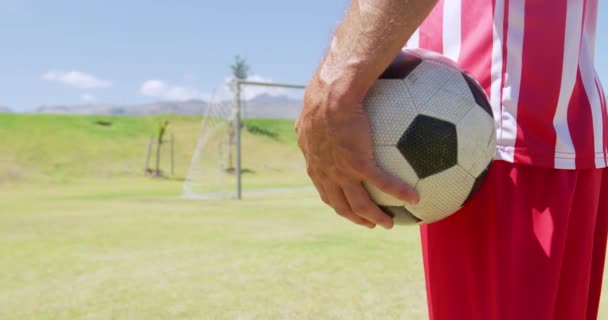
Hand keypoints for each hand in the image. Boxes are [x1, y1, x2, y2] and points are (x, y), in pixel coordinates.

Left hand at [296, 78, 418, 228]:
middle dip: (355, 217)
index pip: (326, 190)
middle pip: (341, 204)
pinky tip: (414, 199)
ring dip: (375, 217)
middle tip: (369, 223)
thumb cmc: (325, 96)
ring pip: (360, 204)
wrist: (332, 94)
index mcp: (316, 163)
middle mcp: (326, 173)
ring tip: (390, 223)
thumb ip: (319, 124)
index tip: (349, 208)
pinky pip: (384, 184)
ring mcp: (342, 171)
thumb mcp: (314, 113)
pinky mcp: (359, 164)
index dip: (338, 202)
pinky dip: (399, 194)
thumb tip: (327, 119)